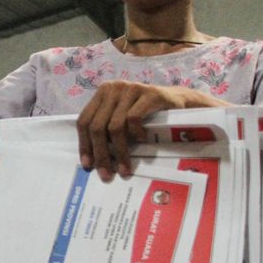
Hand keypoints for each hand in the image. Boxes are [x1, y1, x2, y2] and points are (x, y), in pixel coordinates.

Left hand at [77, 82, 211, 179]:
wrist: (178, 101)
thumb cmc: (146, 114)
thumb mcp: (122, 117)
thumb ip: (106, 129)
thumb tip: (94, 161)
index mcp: (102, 93)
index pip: (84, 120)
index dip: (84, 144)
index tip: (88, 165)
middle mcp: (113, 88)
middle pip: (97, 126)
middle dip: (101, 154)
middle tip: (107, 174)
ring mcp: (131, 89)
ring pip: (115, 126)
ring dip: (119, 151)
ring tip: (125, 168)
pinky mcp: (150, 93)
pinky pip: (134, 119)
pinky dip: (136, 134)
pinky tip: (142, 140)